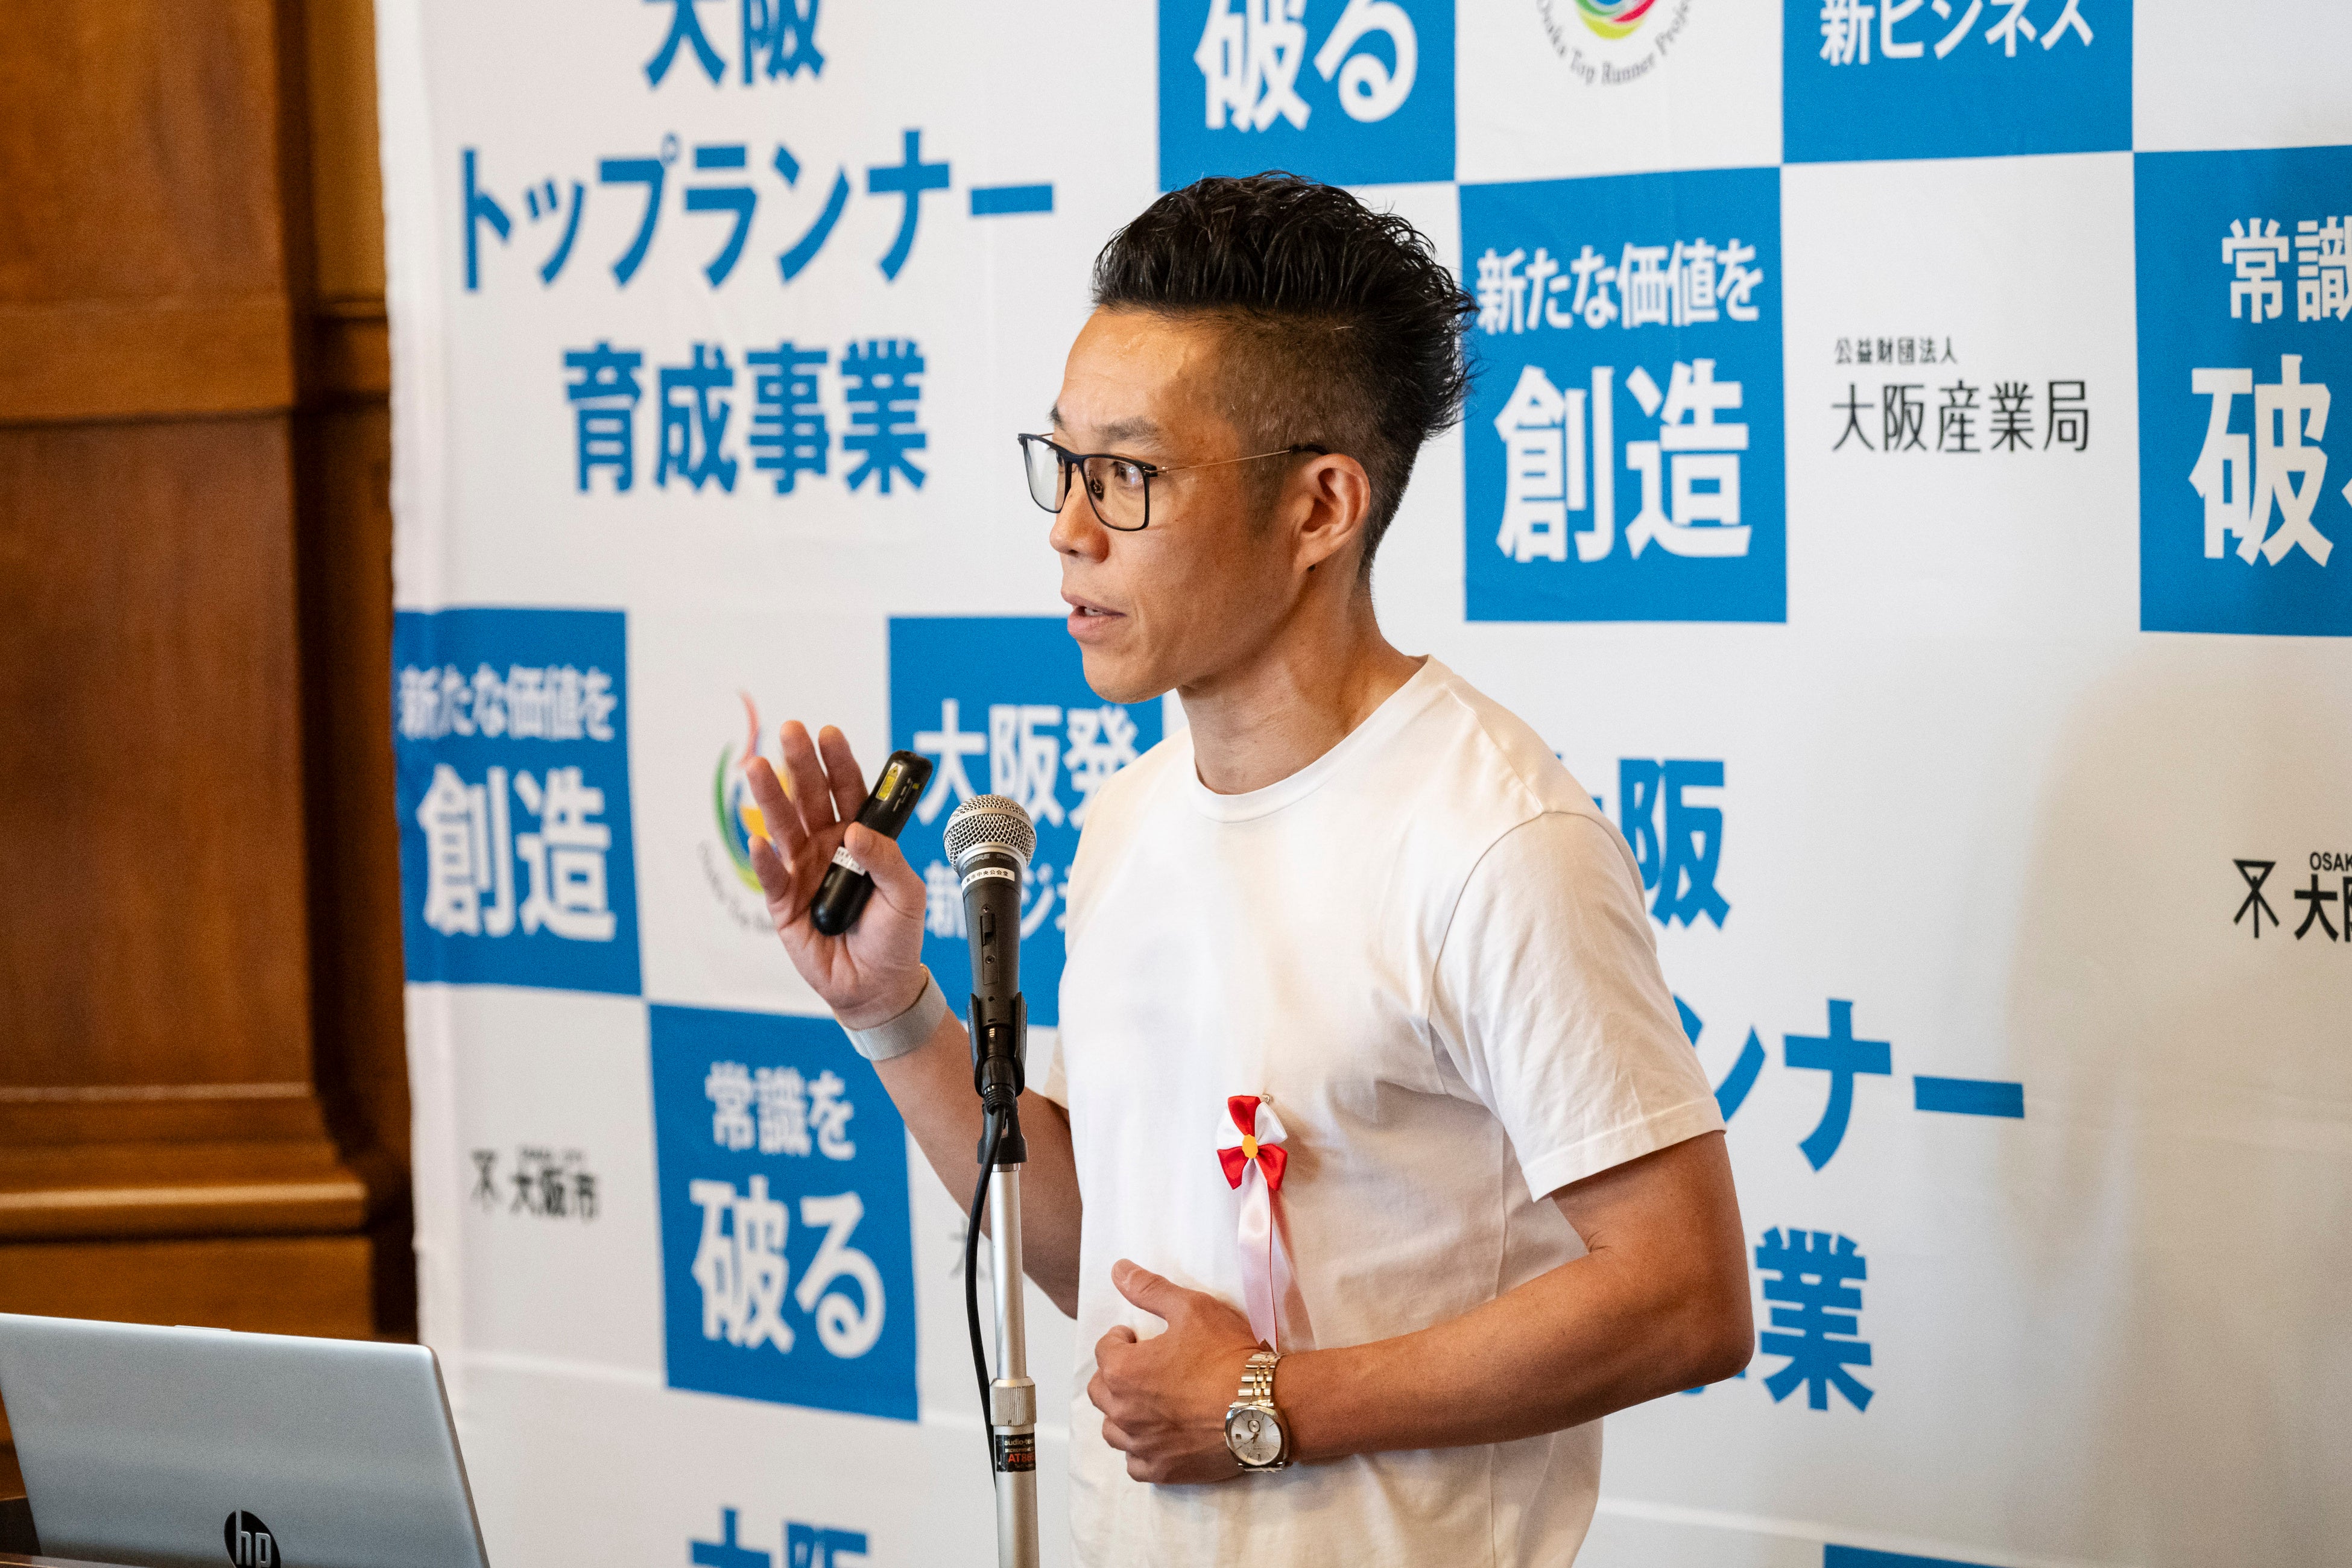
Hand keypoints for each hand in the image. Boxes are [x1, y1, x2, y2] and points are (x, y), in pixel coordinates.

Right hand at [742, 722, 928, 1029]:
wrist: (877, 986)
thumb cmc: (894, 936)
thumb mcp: (907, 895)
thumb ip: (886, 860)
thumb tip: (855, 833)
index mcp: (860, 839)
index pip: (848, 791)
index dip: (838, 761)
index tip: (829, 733)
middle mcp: (827, 848)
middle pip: (811, 799)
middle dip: (799, 765)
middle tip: (789, 732)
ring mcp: (803, 872)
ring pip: (784, 828)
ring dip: (770, 797)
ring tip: (757, 767)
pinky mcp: (784, 904)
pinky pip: (771, 877)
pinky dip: (765, 859)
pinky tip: (758, 838)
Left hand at [1087, 1260, 1260, 1484]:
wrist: (1265, 1407)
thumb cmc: (1227, 1355)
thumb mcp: (1191, 1308)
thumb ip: (1149, 1289)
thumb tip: (1118, 1269)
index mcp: (1124, 1371)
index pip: (1104, 1350)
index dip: (1122, 1340)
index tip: (1139, 1338)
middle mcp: (1123, 1412)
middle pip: (1100, 1391)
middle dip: (1116, 1374)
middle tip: (1144, 1366)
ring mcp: (1142, 1446)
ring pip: (1112, 1430)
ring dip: (1123, 1413)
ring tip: (1148, 1401)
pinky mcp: (1163, 1470)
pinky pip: (1135, 1464)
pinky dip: (1140, 1450)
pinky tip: (1157, 1436)